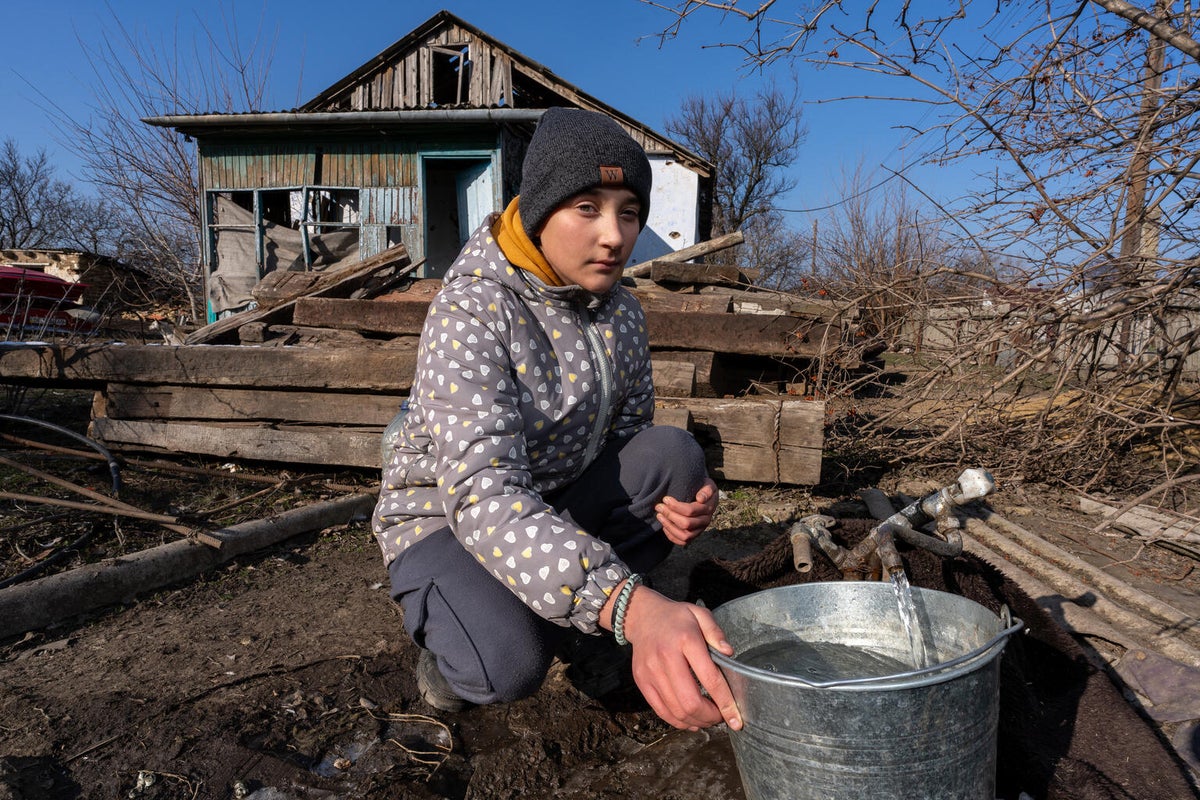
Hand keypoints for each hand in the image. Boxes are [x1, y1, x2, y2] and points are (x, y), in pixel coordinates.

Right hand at [617, 586, 741, 731]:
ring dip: (696, 721)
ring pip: (676, 710)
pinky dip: (678, 721)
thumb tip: (729, 654)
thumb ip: (716, 633)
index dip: (725, 703)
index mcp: (686, 640)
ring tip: (707, 719)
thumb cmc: (676, 618)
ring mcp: (650, 671)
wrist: (642, 616)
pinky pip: (660, 710)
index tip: (736, 719)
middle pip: (690, 702)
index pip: (710, 678)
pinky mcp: (641, 681)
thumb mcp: (700, 615)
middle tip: (721, 717)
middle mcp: (665, 657)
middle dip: (710, 717)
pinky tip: (690, 720)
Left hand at [656, 478, 718, 545]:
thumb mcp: (708, 485)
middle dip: (670, 515)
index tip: (665, 499)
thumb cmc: (703, 489)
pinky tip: (664, 526)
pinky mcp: (693, 536)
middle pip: (686, 524)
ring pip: (684, 536)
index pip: (690, 511)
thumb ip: (706, 490)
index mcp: (708, 509)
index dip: (676, 506)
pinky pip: (683, 542)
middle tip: (659, 506)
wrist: (706, 497)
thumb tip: (700, 499)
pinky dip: (672, 536)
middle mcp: (705, 522)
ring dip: (669, 526)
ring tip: (659, 515)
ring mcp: (699, 530)